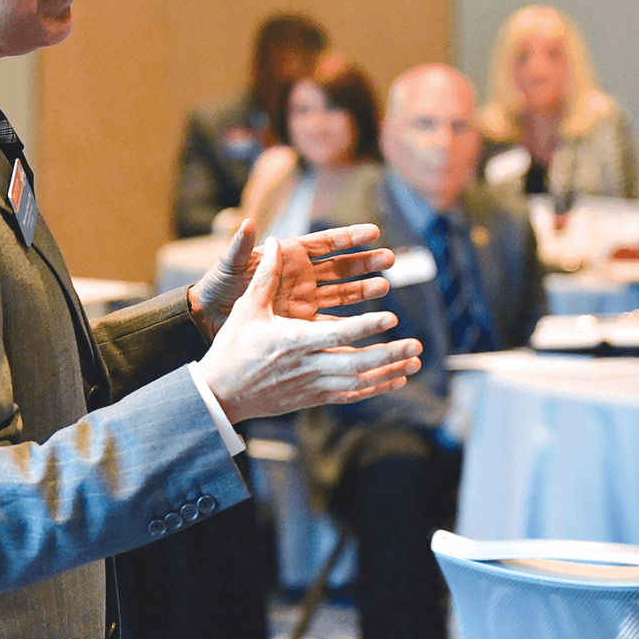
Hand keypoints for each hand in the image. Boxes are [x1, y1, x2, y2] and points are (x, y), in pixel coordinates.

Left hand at [189, 220, 394, 340]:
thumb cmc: (217, 286)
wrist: (207, 319)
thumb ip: (241, 246)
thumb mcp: (229, 267)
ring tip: (385, 287)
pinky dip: (349, 326)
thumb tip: (249, 223)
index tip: (373, 232)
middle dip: (366, 263)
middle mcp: (301, 277)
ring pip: (342, 294)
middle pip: (341, 267)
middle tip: (391, 260)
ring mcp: (304, 302)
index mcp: (288, 257)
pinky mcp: (302, 325)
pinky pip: (331, 324)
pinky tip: (368, 326)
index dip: (349, 237)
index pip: (325, 242)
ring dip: (363, 291)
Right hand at [198, 237, 421, 422]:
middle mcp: (307, 366)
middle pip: (356, 363)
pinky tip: (397, 379)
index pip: (337, 334)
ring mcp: (312, 385)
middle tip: (416, 344)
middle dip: (389, 354)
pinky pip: (350, 394)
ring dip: (388, 371)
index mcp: (293, 341)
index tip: (391, 317)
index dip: (366, 326)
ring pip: (358, 381)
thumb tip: (275, 241)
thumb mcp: (248, 309)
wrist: (221, 393)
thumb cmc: (233, 348)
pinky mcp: (313, 397)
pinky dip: (375, 387)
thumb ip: (266, 276)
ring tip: (414, 361)